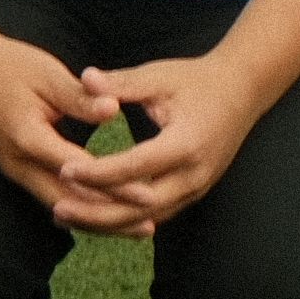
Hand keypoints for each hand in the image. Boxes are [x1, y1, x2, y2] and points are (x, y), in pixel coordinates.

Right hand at [0, 22, 128, 216]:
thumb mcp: (47, 74)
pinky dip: (77, 208)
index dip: (117, 186)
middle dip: (109, 220)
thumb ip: (81, 97)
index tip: (149, 197)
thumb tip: (114, 111)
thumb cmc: (7, 64)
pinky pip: (48, 196)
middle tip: (147, 230)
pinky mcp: (13, 167)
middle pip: (69, 203)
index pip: (82, 171)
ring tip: (130, 230)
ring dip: (94, 220)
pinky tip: (99, 214)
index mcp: (28, 138)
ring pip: (58, 205)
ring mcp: (11, 169)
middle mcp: (17, 162)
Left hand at [64, 49, 272, 233]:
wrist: (241, 91)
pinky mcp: (193, 191)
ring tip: (66, 216)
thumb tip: (85, 78)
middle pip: (141, 208)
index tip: (64, 169)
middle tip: (57, 209)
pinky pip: (156, 213)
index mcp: (186, 143)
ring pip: (148, 218)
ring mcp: (197, 187)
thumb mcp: (159, 76)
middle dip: (98, 213)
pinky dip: (124, 219)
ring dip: (107, 222)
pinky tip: (93, 216)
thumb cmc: (196, 80)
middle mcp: (194, 174)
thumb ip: (121, 82)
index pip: (136, 167)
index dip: (98, 173)